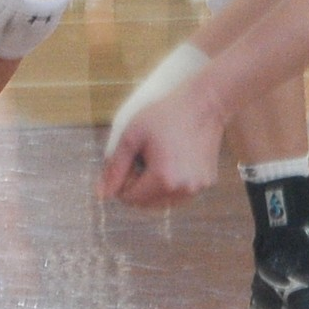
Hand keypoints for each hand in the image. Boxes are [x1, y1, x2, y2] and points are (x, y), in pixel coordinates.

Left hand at [100, 79, 226, 208]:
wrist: (204, 104)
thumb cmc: (166, 116)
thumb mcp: (132, 137)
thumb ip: (114, 168)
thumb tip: (102, 195)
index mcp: (163, 179)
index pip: (129, 199)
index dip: (123, 181)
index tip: (131, 159)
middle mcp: (183, 189)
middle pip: (146, 204)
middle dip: (139, 186)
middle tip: (144, 158)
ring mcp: (197, 188)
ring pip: (164, 202)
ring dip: (155, 188)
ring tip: (160, 159)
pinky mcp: (207, 183)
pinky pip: (180, 194)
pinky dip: (172, 184)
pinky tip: (175, 160)